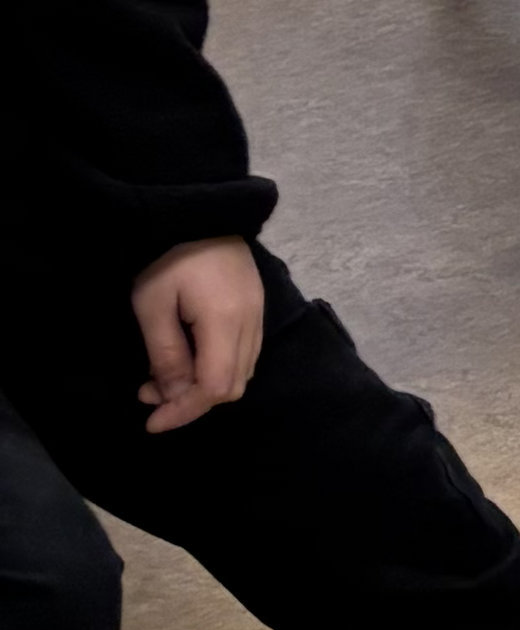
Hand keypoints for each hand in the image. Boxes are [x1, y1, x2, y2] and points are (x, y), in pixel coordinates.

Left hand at [131, 239, 265, 431]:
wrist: (201, 208)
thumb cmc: (170, 256)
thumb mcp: (152, 305)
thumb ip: (166, 354)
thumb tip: (172, 396)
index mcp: (226, 321)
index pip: (215, 388)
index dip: (185, 411)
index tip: (151, 422)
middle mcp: (251, 322)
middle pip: (232, 386)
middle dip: (191, 401)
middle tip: (150, 394)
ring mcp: (258, 312)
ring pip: (241, 371)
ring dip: (204, 386)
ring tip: (163, 377)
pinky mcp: (256, 303)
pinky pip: (245, 353)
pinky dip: (218, 368)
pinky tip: (190, 358)